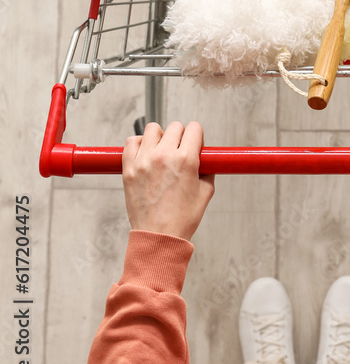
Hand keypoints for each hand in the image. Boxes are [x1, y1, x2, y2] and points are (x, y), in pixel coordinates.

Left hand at [122, 121, 214, 240]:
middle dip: (180, 137)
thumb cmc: (182, 218)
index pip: (194, 128)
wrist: (158, 236)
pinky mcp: (129, 169)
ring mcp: (144, 161)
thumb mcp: (206, 192)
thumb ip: (206, 169)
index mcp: (186, 160)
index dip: (197, 137)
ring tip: (161, 152)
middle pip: (175, 126)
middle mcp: (164, 156)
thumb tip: (204, 156)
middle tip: (179, 152)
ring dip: (159, 137)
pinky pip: (131, 142)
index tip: (194, 145)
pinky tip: (145, 155)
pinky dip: (139, 145)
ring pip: (152, 129)